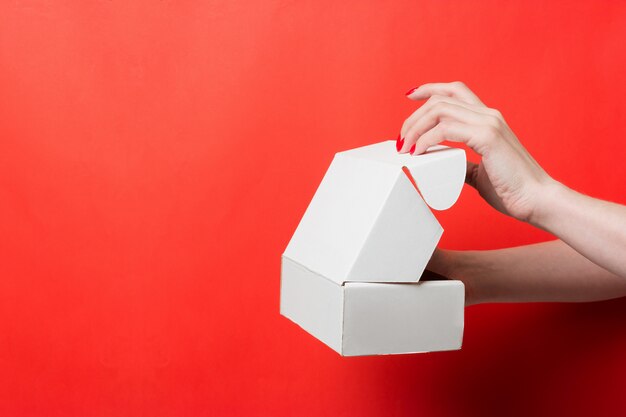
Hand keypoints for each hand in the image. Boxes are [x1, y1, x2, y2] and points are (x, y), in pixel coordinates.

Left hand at [399, 81, 554, 222]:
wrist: (537, 200)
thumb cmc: (512, 190)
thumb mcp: (480, 174)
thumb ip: (463, 165)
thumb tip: (445, 165)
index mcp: (488, 119)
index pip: (455, 91)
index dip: (430, 89)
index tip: (409, 96)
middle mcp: (488, 115)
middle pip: (441, 99)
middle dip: (414, 116)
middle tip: (401, 139)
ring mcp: (489, 123)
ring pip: (440, 110)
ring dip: (416, 127)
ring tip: (405, 147)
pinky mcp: (487, 137)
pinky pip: (446, 129)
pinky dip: (426, 139)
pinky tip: (418, 151)